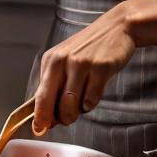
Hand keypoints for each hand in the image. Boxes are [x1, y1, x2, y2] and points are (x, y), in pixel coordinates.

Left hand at [32, 6, 134, 134]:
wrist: (117, 27)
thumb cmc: (90, 48)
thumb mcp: (66, 60)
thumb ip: (56, 85)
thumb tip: (48, 117)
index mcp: (51, 60)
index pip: (39, 95)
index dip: (40, 116)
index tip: (40, 129)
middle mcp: (63, 61)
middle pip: (53, 103)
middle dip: (60, 118)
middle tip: (67, 119)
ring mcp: (82, 64)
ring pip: (71, 104)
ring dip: (76, 113)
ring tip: (82, 103)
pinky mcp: (101, 68)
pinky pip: (91, 99)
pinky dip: (91, 104)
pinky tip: (93, 93)